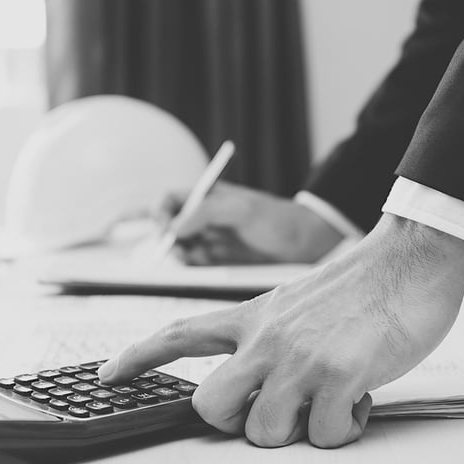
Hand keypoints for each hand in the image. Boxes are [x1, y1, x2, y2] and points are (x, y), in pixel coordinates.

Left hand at [99, 214, 463, 447]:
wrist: (409, 257)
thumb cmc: (362, 283)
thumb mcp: (297, 300)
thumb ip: (270, 336)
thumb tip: (261, 386)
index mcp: (254, 316)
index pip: (180, 334)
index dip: (137, 356)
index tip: (107, 374)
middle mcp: (266, 339)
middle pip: (210, 407)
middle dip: (237, 422)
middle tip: (278, 408)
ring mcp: (299, 358)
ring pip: (264, 432)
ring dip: (301, 428)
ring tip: (331, 397)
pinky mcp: (338, 374)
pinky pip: (324, 435)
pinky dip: (344, 427)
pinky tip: (359, 396)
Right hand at [163, 181, 344, 264]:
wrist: (304, 244)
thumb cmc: (276, 219)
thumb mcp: (242, 210)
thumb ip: (206, 213)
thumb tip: (174, 227)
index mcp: (207, 196)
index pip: (169, 201)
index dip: (159, 214)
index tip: (163, 229)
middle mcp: (204, 218)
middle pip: (169, 227)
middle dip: (166, 239)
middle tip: (174, 251)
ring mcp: (210, 240)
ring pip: (180, 248)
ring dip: (179, 254)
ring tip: (194, 257)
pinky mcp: (217, 261)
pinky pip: (194, 265)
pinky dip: (192, 266)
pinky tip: (203, 265)